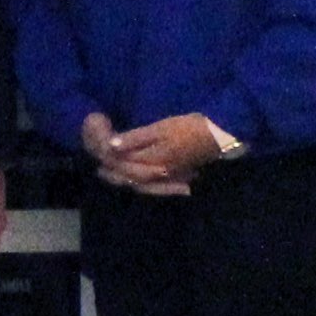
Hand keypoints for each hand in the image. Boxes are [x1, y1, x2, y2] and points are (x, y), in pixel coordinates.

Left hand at [94, 116, 222, 197]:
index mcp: (151, 161)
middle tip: (100, 170)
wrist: (218, 137)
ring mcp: (166, 178)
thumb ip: (136, 138)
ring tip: (114, 177)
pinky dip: (142, 186)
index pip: (123, 164)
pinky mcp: (175, 177)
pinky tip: (138, 183)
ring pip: (140, 184)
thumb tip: (111, 145)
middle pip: (130, 177)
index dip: (109, 160)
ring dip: (126, 181)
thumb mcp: (161, 128)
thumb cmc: (189, 128)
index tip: (97, 156)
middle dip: (114, 174)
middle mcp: (156, 174)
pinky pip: (153, 187)